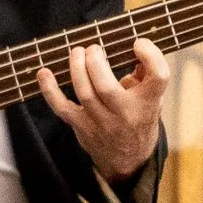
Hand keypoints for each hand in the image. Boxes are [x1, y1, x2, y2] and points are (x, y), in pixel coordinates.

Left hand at [35, 34, 166, 185]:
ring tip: (77, 52)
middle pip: (106, 86)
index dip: (151, 55)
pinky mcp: (82, 126)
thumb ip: (146, 74)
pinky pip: (61, 107)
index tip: (139, 43)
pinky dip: (49, 89)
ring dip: (77, 68)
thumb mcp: (153, 98)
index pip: (158, 77)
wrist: (128, 160)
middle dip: (95, 62)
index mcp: (150, 102)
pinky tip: (44, 73)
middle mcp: (126, 113)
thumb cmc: (139, 118)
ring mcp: (102, 121)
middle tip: (94, 48)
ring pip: (85, 93)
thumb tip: (135, 47)